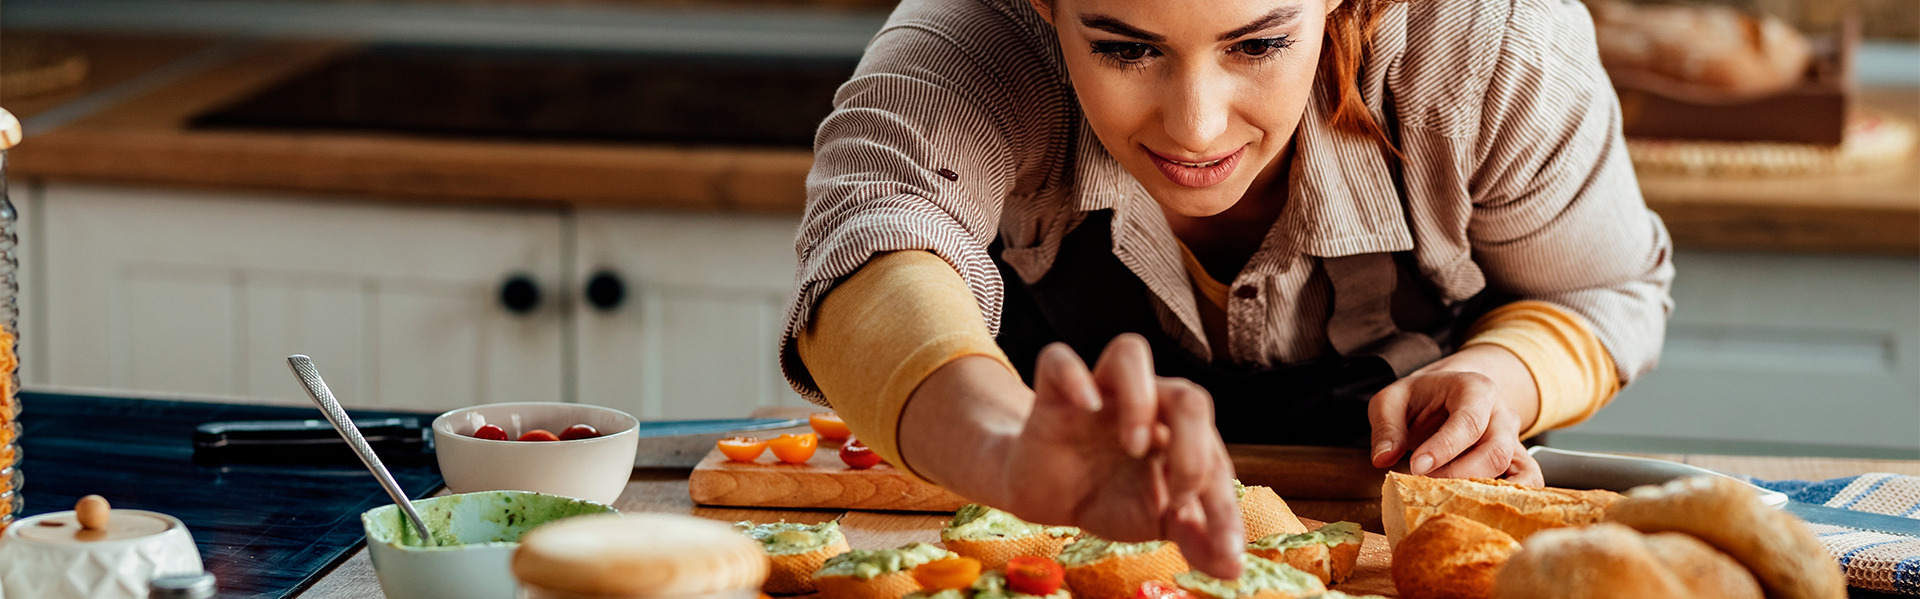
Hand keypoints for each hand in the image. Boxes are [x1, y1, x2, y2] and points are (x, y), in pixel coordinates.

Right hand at [998, 335, 1244, 577]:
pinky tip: (1086, 406)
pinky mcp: (1055, 394)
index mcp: (1178, 434)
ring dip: (1140, 398)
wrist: (1048, 499)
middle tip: (1179, 492)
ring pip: (1130, 353)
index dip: (1224, 506)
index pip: (1213, 455)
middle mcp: (1147, 406)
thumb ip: (1195, 540)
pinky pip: (1060, 360)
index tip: (1226, 550)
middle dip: (1194, 449)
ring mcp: (1101, 394)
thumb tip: (1233, 568)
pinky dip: (1075, 378)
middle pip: (1188, 396)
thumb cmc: (1109, 498)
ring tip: (1133, 445)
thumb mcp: (1155, 524)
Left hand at [1366, 345, 1542, 485]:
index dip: (1443, 448)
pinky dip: (1510, 500)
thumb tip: (1383, 458)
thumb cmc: (1421, 399)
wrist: (1448, 397)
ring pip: (1519, 473)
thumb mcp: (1392, 400)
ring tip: (1449, 498)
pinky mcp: (1518, 463)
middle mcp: (1502, 414)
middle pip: (1495, 452)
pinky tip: (1476, 507)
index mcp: (1475, 389)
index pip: (1468, 421)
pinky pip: (1529, 484)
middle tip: (1426, 484)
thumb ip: (1386, 427)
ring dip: (1484, 492)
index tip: (1416, 467)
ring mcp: (1514, 440)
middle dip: (1459, 475)